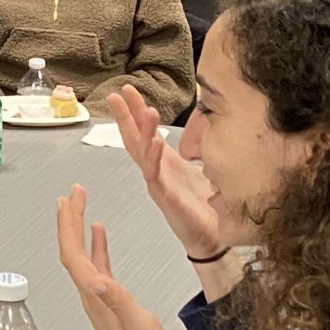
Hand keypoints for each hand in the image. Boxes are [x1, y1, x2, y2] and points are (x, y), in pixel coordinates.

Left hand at [56, 187, 187, 329]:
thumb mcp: (137, 326)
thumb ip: (118, 301)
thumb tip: (98, 280)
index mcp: (94, 296)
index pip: (72, 254)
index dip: (68, 225)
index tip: (69, 199)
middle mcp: (91, 295)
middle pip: (72, 250)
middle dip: (70, 219)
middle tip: (74, 192)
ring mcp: (99, 298)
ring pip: (82, 256)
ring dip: (79, 229)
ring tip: (80, 205)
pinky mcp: (110, 303)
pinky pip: (97, 266)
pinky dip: (97, 247)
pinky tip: (100, 234)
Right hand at [104, 85, 223, 258]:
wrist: (212, 237)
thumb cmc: (205, 208)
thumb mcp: (201, 168)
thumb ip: (195, 149)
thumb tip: (204, 125)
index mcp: (164, 164)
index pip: (144, 133)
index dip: (134, 112)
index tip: (127, 93)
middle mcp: (157, 172)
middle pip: (135, 139)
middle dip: (126, 116)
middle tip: (117, 95)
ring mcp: (159, 185)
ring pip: (144, 154)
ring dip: (143, 131)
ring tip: (147, 110)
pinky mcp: (167, 198)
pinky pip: (156, 175)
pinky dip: (154, 158)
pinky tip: (154, 141)